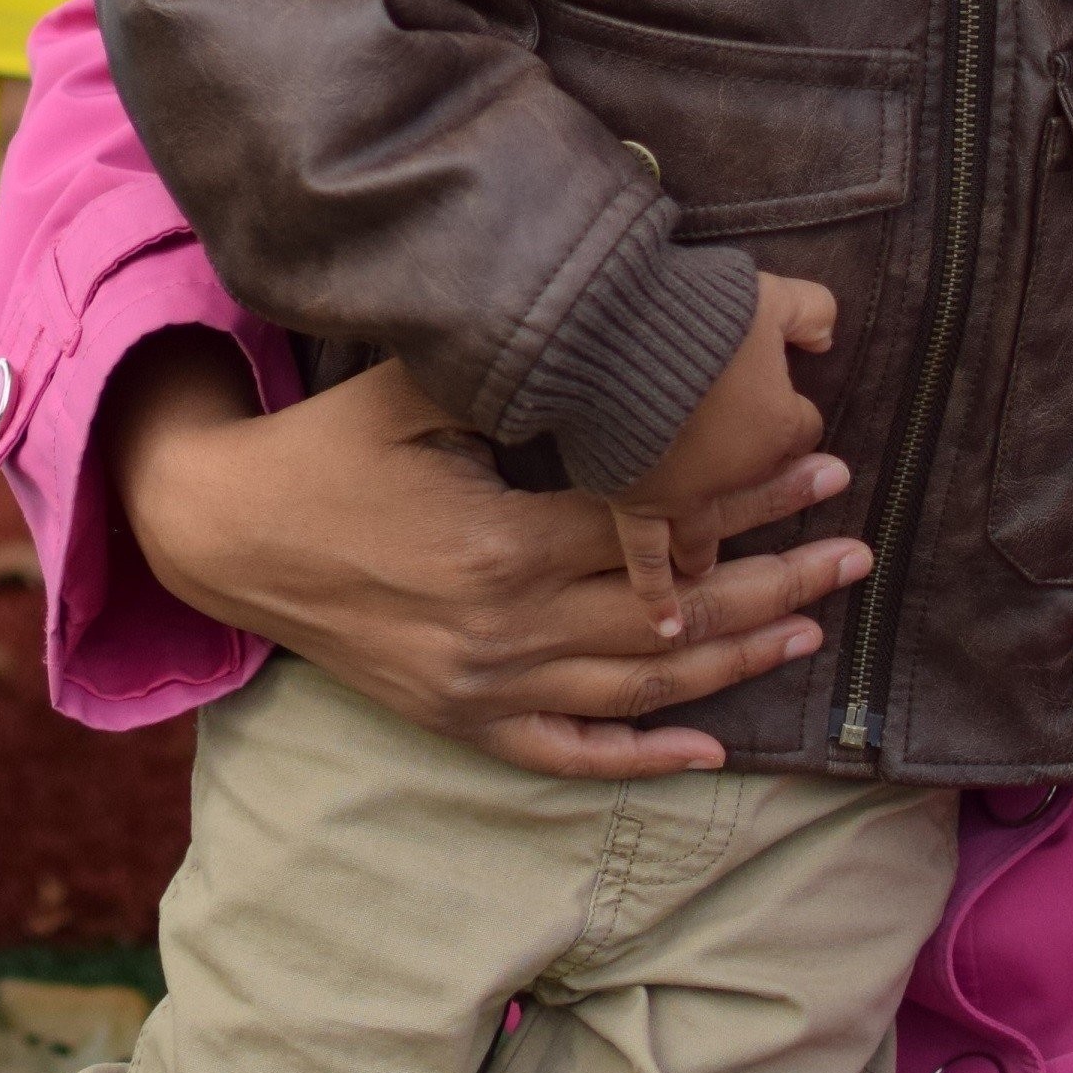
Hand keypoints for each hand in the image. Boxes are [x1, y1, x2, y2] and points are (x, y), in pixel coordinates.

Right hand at [114, 334, 868, 778]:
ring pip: (639, 685)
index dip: (745, 498)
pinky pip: (566, 750)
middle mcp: (503, 628)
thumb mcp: (406, 389)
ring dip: (735, 660)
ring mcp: (482, 683)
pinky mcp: (457, 717)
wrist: (219, 532)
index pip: (657, 528)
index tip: (821, 468)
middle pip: (672, 614)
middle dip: (774, 579)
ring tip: (812, 626)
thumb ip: (507, 367)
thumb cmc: (318, 447)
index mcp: (499, 543)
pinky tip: (708, 749)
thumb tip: (606, 316)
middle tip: (853, 550)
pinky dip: (641, 756)